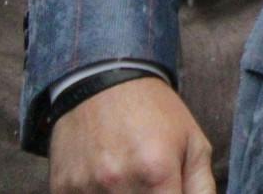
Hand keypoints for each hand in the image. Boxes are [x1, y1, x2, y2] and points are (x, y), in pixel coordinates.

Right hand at [49, 76, 212, 193]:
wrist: (104, 81)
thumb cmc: (156, 114)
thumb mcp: (193, 143)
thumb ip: (201, 187)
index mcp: (156, 173)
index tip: (170, 193)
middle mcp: (118, 183)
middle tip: (150, 185)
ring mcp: (85, 188)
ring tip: (129, 180)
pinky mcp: (61, 188)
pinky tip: (103, 182)